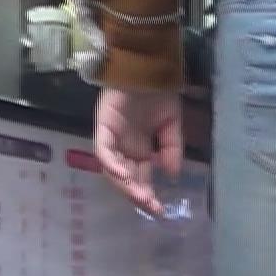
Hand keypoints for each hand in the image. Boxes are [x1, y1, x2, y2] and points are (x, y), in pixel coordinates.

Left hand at [94, 88, 183, 216]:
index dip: (148, 194)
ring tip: (141, 196)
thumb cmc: (158, 91)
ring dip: (125, 185)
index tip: (160, 210)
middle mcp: (123, 148)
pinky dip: (112, 164)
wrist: (148, 66)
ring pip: (112, 169)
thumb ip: (172, 148)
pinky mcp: (103, 128)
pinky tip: (124, 175)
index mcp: (139, 149)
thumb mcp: (172, 123)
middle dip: (137, 195)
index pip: (140, 178)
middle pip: (125, 178)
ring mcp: (111, 138)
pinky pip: (103, 151)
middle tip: (151, 207)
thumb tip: (172, 175)